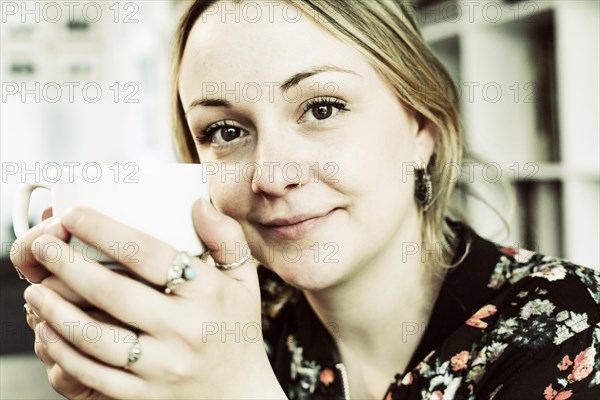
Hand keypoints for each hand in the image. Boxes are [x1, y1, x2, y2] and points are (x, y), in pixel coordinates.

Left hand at [22, 200, 285, 398]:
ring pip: (94, 337)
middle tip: (43, 246)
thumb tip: (198, 202)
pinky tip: (48, 329)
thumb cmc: (237, 329)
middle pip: (112, 293)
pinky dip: (62, 350)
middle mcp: (184, 329)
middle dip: (67, 265)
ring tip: (36, 289)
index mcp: (207, 293)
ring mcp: (162, 366)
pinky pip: (92, 373)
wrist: (240, 393)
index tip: (75, 215)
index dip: (104, 230)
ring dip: (55, 310)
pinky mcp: (143, 395)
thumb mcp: (244, 280)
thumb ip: (225, 237)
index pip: (148, 254)